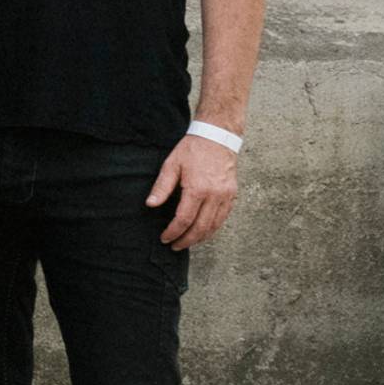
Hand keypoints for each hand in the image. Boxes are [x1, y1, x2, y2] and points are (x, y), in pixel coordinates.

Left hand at [148, 128, 240, 250]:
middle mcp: (215, 195)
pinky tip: (203, 231)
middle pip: (201, 227)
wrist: (217, 137)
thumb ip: (161, 187)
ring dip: (201, 237)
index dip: (173, 232)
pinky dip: (213, 228)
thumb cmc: (192, 150)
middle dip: (187, 240)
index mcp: (198, 189)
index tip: (165, 238)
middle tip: (174, 246)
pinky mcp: (232, 195)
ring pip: (214, 225)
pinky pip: (223, 218)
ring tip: (187, 242)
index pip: (184, 219)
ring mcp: (226, 196)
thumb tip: (150, 205)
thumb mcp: (171, 165)